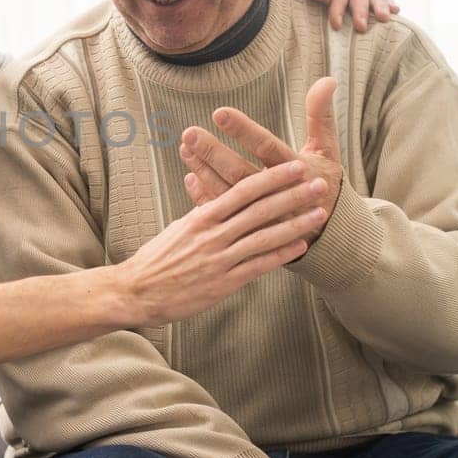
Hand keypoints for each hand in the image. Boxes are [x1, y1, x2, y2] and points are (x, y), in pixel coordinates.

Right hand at [118, 161, 329, 324]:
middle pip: (260, 209)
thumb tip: (209, 187)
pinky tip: (301, 246)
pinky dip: (281, 255)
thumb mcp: (178, 227)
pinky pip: (258, 266)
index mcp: (201, 217)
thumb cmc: (157, 258)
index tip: (294, 167)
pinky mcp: (223, 283)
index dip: (272, 178)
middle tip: (319, 183)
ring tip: (319, 213)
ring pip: (264, 236)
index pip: (242, 190)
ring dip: (295, 223)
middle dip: (293, 195)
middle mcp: (213, 234)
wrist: (137, 290)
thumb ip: (201, 211)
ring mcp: (219, 259)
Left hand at [179, 78, 343, 244]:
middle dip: (214, 152)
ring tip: (186, 148)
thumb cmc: (324, 182)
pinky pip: (224, 211)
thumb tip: (327, 80)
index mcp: (297, 170)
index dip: (243, 130)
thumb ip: (321, 115)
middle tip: (189, 133)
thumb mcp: (327, 149)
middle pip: (240, 172)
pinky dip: (204, 195)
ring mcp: (262, 213)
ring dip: (204, 169)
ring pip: (227, 191)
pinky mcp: (250, 226)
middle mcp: (277, 193)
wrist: (328, 230)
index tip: (219, 112)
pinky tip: (190, 175)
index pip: (266, 146)